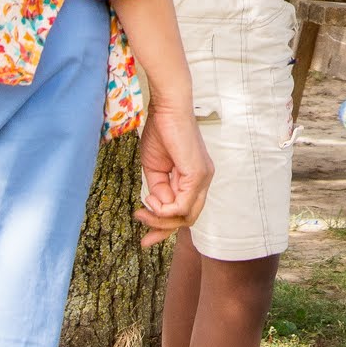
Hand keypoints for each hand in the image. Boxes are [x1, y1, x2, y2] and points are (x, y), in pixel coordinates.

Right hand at [135, 98, 213, 247]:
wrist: (166, 107)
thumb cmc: (160, 132)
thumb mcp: (155, 169)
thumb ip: (159, 191)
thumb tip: (161, 208)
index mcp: (194, 178)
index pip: (185, 212)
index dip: (164, 228)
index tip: (144, 238)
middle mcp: (203, 180)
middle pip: (188, 218)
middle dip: (162, 229)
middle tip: (142, 231)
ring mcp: (203, 177)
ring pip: (186, 215)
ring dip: (160, 219)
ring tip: (142, 210)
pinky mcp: (198, 173)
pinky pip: (183, 205)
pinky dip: (165, 209)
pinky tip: (152, 199)